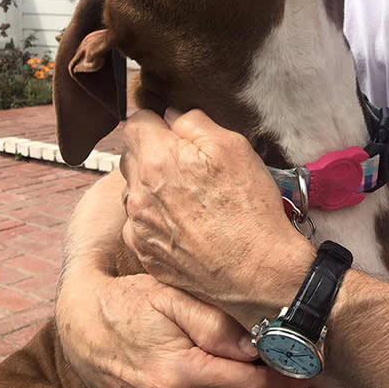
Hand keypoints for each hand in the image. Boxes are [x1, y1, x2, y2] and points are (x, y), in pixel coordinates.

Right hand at [56, 270, 308, 387]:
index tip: (307, 375)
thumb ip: (211, 322)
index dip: (281, 381)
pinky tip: (245, 382)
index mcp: (179, 372)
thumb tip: (251, 347)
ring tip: (282, 384)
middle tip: (306, 385)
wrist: (82, 323)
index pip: (246, 385)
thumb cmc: (129, 302)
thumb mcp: (169, 297)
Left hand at [120, 109, 314, 326]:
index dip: (156, 122)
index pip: (135, 123)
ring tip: (189, 197)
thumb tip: (173, 117)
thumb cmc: (250, 208)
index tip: (173, 130)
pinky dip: (155, 219)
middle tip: (188, 165)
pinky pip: (139, 225)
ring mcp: (138, 227)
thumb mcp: (234, 147)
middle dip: (153, 153)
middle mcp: (138, 193)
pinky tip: (186, 224)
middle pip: (131, 156)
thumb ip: (195, 122)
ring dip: (152, 187)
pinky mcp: (145, 254)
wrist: (257, 271)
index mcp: (157, 160)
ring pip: (134, 191)